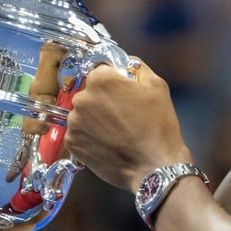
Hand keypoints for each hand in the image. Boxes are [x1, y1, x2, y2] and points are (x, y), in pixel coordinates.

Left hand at [63, 57, 191, 192]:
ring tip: (117, 132)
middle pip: (90, 91)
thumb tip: (126, 63)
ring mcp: (74, 122)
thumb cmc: (158, 126)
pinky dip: (90, 136)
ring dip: (96, 118)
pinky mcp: (71, 143)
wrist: (154, 167)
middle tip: (124, 115)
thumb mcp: (157, 86)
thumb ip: (137, 67)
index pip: (101, 70)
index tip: (124, 93)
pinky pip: (79, 132)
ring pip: (83, 112)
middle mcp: (82, 98)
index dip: (115, 81)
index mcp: (101, 79)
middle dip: (104, 99)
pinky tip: (108, 142)